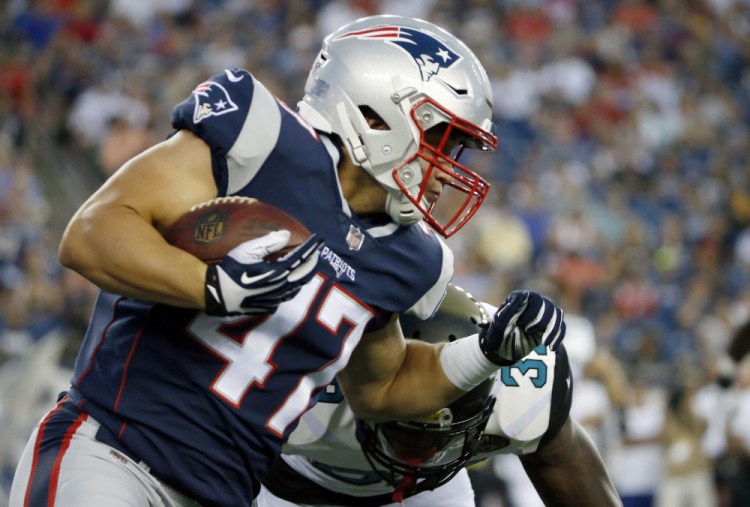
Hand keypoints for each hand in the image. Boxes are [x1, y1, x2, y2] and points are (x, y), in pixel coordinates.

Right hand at [204, 230, 323, 315]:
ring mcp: (276, 299)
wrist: (217, 294)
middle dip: (312, 262)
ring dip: (305, 275)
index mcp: (278, 272)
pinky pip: (288, 296)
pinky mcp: (269, 306)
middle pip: (304, 274)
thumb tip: (286, 234)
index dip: (312, 248)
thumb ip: (268, 243)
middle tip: (316, 252)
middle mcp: (281, 287)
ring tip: (307, 266)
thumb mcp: (247, 251)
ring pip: (298, 287)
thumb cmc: (231, 270)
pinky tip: (291, 282)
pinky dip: (294, 286)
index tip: (319, 239)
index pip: (301, 258)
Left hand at [479, 290, 565, 365]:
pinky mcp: (548, 326)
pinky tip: (551, 347)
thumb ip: (512, 308)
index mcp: (519, 299)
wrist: (500, 351)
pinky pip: (561, 326)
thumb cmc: (497, 335)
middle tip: (527, 331)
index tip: (520, 324)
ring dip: (553, 330)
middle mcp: (532, 303)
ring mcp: (541, 314)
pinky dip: (558, 337)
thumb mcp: (500, 324)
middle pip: (548, 306)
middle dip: (541, 322)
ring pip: (558, 314)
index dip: (531, 312)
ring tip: (544, 343)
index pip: (535, 298)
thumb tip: (526, 293)